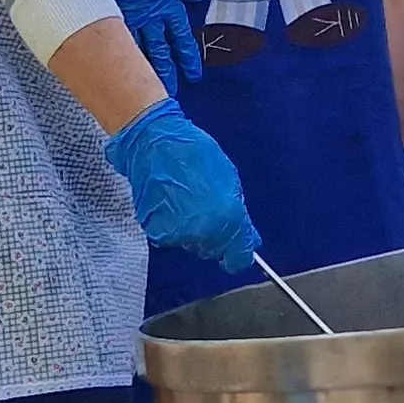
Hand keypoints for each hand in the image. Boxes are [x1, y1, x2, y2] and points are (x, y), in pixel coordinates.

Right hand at [90, 0, 205, 83]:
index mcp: (167, 3)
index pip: (181, 37)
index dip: (188, 57)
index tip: (194, 74)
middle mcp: (149, 16)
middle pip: (160, 52)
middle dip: (167, 74)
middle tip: (171, 93)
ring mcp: (127, 18)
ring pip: (137, 52)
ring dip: (143, 71)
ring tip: (146, 90)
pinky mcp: (107, 15)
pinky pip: (115, 41)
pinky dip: (119, 57)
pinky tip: (119, 70)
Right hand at [103, 100, 263, 266]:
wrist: (155, 143)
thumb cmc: (195, 153)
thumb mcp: (230, 179)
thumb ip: (238, 213)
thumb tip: (248, 237)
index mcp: (228, 218)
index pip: (239, 258)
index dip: (239, 254)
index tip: (238, 251)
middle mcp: (204, 231)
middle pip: (214, 250)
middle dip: (215, 236)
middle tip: (206, 207)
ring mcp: (178, 234)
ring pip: (192, 243)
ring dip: (192, 230)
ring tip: (186, 199)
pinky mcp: (156, 231)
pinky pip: (171, 236)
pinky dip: (172, 224)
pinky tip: (170, 201)